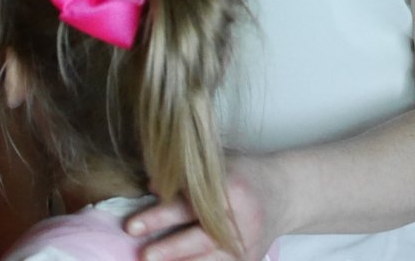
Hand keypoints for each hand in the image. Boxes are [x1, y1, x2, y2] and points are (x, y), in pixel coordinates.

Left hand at [127, 156, 283, 260]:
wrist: (283, 194)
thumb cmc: (244, 174)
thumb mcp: (217, 164)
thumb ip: (186, 176)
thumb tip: (151, 186)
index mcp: (234, 189)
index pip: (191, 203)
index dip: (160, 214)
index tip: (131, 225)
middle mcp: (242, 222)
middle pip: (199, 237)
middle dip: (169, 248)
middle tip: (143, 254)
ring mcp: (246, 246)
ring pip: (208, 260)